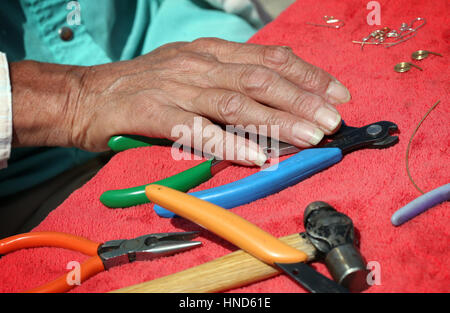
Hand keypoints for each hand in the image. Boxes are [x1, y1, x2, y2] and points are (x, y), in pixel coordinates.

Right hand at [11, 38, 349, 165]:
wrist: (88, 96)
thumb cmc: (145, 87)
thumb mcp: (191, 72)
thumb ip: (228, 82)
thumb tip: (273, 101)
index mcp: (210, 51)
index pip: (270, 58)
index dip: (308, 75)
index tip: (337, 94)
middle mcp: (199, 64)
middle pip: (261, 78)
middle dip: (303, 98)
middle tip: (333, 120)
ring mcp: (177, 88)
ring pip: (237, 102)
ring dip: (277, 120)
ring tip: (309, 138)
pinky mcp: (156, 114)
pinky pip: (199, 131)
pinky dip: (231, 144)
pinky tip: (257, 156)